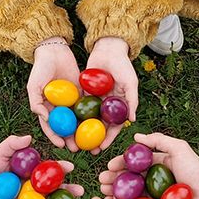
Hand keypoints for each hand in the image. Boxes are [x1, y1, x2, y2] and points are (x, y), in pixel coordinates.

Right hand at [27, 40, 82, 150]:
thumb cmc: (40, 69)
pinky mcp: (82, 94)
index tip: (62, 145)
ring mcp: (71, 102)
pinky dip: (93, 116)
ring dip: (84, 132)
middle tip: (78, 149)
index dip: (56, 137)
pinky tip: (99, 124)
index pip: (51, 127)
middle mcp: (60, 108)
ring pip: (79, 120)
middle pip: (66, 127)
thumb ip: (36, 103)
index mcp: (46, 109)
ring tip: (90, 142)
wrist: (54, 51)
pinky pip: (88, 107)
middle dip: (72, 139)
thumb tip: (45, 118)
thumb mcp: (33, 86)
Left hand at [85, 37, 137, 153]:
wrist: (108, 48)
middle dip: (93, 139)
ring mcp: (95, 100)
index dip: (108, 138)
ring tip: (74, 141)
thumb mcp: (130, 82)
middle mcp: (107, 105)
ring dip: (82, 131)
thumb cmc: (123, 65)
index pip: (114, 126)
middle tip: (86, 150)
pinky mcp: (85, 92)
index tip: (101, 148)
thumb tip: (131, 119)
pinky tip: (66, 125)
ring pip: (88, 119)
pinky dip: (74, 115)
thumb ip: (131, 100)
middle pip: (99, 126)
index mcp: (119, 106)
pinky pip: (79, 106)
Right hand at [98, 133, 198, 198]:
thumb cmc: (197, 170)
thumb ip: (160, 140)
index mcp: (156, 164)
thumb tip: (137, 136)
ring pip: (130, 194)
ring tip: (105, 194)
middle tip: (102, 182)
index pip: (133, 163)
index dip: (119, 164)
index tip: (109, 166)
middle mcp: (153, 179)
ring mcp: (154, 196)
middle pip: (128, 179)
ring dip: (115, 194)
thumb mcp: (180, 149)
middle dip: (113, 180)